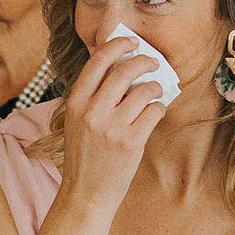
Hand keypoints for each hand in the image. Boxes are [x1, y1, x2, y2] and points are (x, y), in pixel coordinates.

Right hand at [55, 30, 172, 217]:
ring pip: (144, 90)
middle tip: (153, 62)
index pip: (98, 60)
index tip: (131, 41)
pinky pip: (154, 111)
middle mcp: (92, 111)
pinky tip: (155, 111)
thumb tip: (122, 66)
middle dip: (144, 60)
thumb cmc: (84, 155)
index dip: (118, 44)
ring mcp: (112, 127)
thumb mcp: (77, 121)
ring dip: (155, 86)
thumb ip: (93, 95)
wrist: (86, 193)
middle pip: (125, 70)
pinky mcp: (131, 142)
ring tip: (155, 91)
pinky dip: (159, 107)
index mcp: (75, 102)